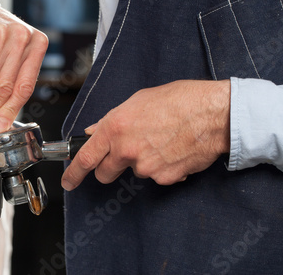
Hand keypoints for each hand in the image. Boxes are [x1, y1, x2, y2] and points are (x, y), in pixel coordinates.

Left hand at [61, 80, 230, 189]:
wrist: (213, 113)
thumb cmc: (179, 100)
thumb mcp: (137, 101)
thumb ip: (111, 120)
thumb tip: (95, 132)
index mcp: (115, 128)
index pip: (85, 158)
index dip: (73, 173)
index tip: (69, 181)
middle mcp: (127, 150)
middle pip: (105, 173)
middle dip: (109, 168)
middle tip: (125, 155)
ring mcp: (146, 167)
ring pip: (135, 172)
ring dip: (141, 162)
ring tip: (160, 141)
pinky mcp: (165, 178)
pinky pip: (156, 176)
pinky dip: (161, 167)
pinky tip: (173, 150)